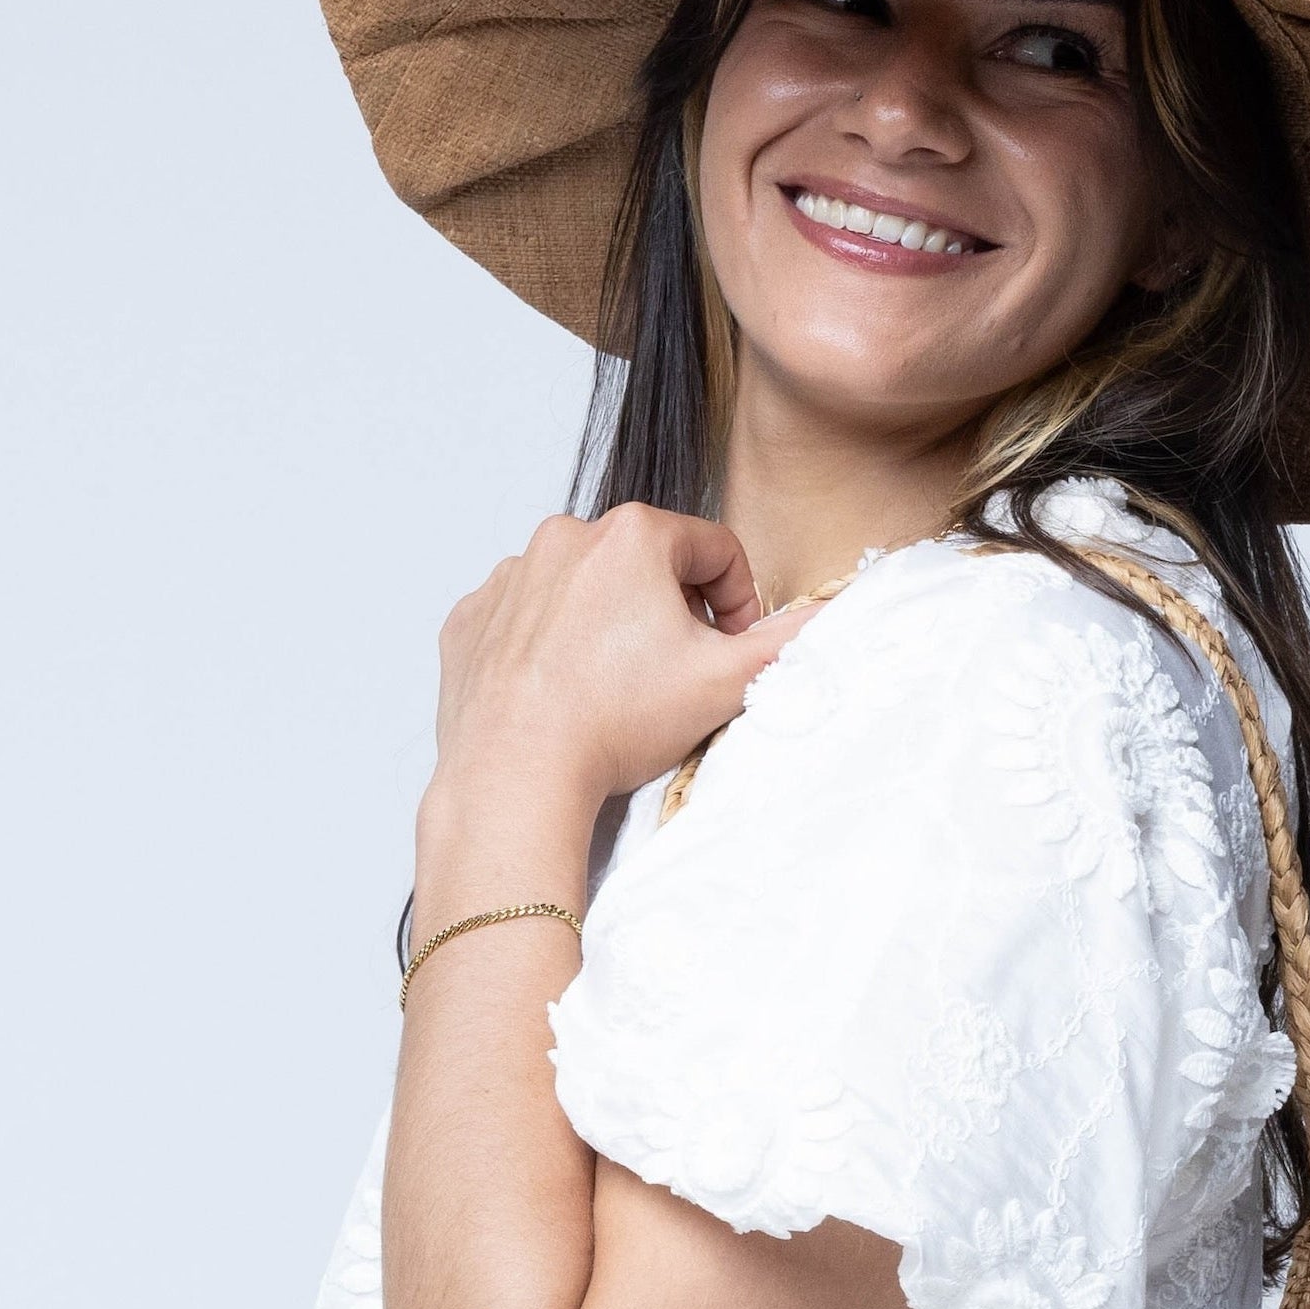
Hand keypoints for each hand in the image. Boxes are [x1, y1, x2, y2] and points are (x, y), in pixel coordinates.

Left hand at [426, 504, 817, 832]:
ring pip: (583, 589)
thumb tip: (837, 614)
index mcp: (633, 534)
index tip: (732, 647)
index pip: (714, 549)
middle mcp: (564, 538)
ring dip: (608, 625)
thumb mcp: (726, 682)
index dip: (739, 599)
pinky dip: (549, 647)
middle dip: (670, 612)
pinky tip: (563, 691)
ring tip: (614, 689)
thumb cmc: (616, 723)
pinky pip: (525, 619)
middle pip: (646, 564)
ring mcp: (511, 576)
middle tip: (673, 676)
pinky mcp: (472, 618)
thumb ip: (789, 641)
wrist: (517, 773)